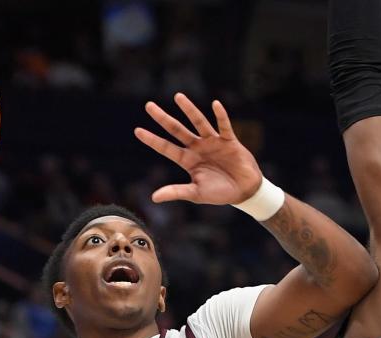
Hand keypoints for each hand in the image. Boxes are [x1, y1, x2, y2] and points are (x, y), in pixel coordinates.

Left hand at [135, 93, 261, 204]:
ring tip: (178, 96)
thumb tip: (154, 198)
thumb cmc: (219, 193)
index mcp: (188, 160)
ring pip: (198, 123)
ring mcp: (213, 142)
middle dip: (163, 119)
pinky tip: (215, 104)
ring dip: (189, 110)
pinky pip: (224, 126)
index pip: (166, 148)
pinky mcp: (229, 141)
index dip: (153, 140)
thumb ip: (176, 192)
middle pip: (177, 130)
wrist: (243, 191)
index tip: (137, 131)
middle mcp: (198, 148)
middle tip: (148, 106)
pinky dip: (220, 116)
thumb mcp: (196, 194)